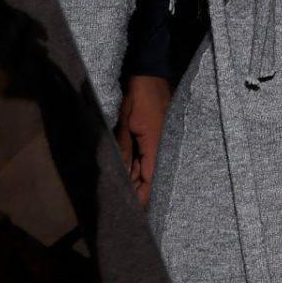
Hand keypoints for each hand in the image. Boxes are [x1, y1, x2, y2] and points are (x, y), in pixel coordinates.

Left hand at [116, 73, 172, 205]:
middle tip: (123, 203)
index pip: (149, 177)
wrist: (151, 71)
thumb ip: (123, 148)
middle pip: (149, 173)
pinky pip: (148, 153)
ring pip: (148, 163)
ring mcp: (160, 136)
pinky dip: (138, 162)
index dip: (142, 195)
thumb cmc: (138, 95)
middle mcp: (161, 143)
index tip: (134, 211)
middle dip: (137, 188)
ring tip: (123, 189)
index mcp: (154, 143)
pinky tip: (129, 169)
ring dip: (136, 175)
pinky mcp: (156, 131)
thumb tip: (120, 172)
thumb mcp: (126, 122)